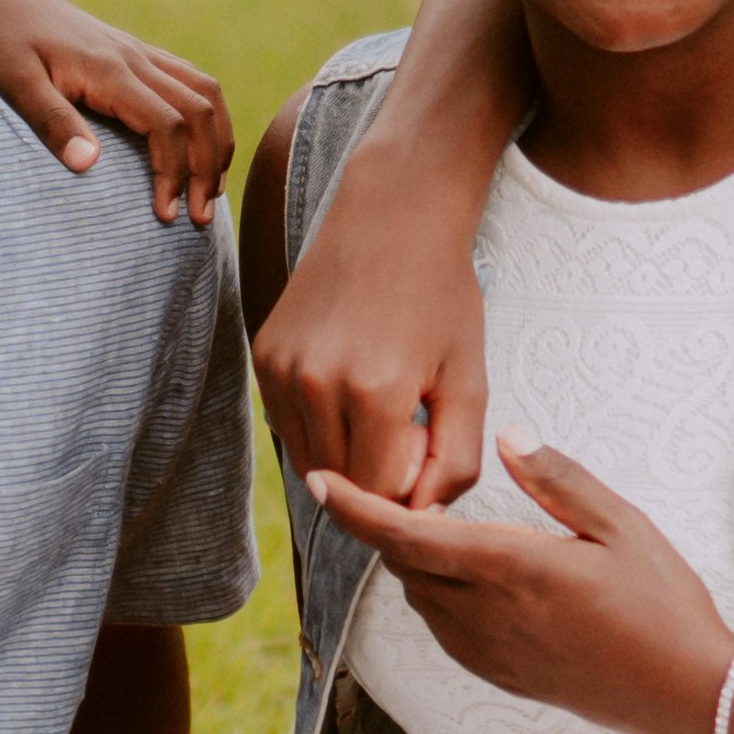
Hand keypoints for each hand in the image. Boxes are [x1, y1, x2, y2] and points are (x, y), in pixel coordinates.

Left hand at [0, 0, 230, 222]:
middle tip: (200, 217)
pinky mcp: (136, 53)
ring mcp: (139, 53)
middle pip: (199, 110)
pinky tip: (201, 147)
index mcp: (108, 70)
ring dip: (217, 141)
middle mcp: (134, 58)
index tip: (165, 215)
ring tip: (211, 189)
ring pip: (205, 92)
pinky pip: (192, 81)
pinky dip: (208, 117)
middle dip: (207, 166)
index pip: (166, 124)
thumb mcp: (11, 83)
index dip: (174, 172)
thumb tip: (88, 165)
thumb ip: (51, 121)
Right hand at [260, 193, 495, 512]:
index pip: (381, 494)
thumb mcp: (470, 379)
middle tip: (408, 419)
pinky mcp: (262, 358)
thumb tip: (421, 518)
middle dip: (378, 472)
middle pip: (343, 483)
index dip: (410, 484)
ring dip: (346, 452)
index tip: (428, 441)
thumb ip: (456, 461)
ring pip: (310, 462)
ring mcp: (281, 369)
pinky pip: (289, 426)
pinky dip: (320, 424)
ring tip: (379, 401)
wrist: (390, 215)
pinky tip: (350, 382)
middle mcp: (316, 383)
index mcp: (375, 391)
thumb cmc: (442, 296)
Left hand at [305, 435, 733, 733]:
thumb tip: (508, 437)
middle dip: (392, 527)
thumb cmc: (664, 604)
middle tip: (406, 487)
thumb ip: (558, 479)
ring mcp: (491, 653)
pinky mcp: (503, 677)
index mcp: (510, 568)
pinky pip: (447, 631)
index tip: (317, 480)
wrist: (686, 696)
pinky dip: (440, 597)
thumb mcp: (621, 525)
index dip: (353, 507)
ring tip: (442, 528)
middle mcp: (487, 615)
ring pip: (423, 600)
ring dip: (418, 563)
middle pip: (405, 565)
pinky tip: (473, 579)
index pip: (406, 535)